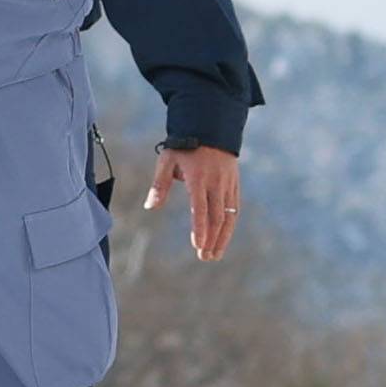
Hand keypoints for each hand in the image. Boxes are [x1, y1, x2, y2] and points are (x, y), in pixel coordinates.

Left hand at [148, 144, 240, 261]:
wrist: (210, 129)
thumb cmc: (183, 147)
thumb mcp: (166, 161)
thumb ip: (159, 185)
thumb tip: (150, 206)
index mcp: (198, 179)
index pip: (200, 208)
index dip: (199, 228)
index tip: (198, 244)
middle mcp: (216, 184)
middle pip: (217, 217)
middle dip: (211, 239)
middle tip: (205, 257)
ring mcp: (228, 185)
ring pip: (229, 216)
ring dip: (223, 236)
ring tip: (215, 254)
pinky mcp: (235, 185)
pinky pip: (235, 208)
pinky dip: (230, 224)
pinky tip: (224, 237)